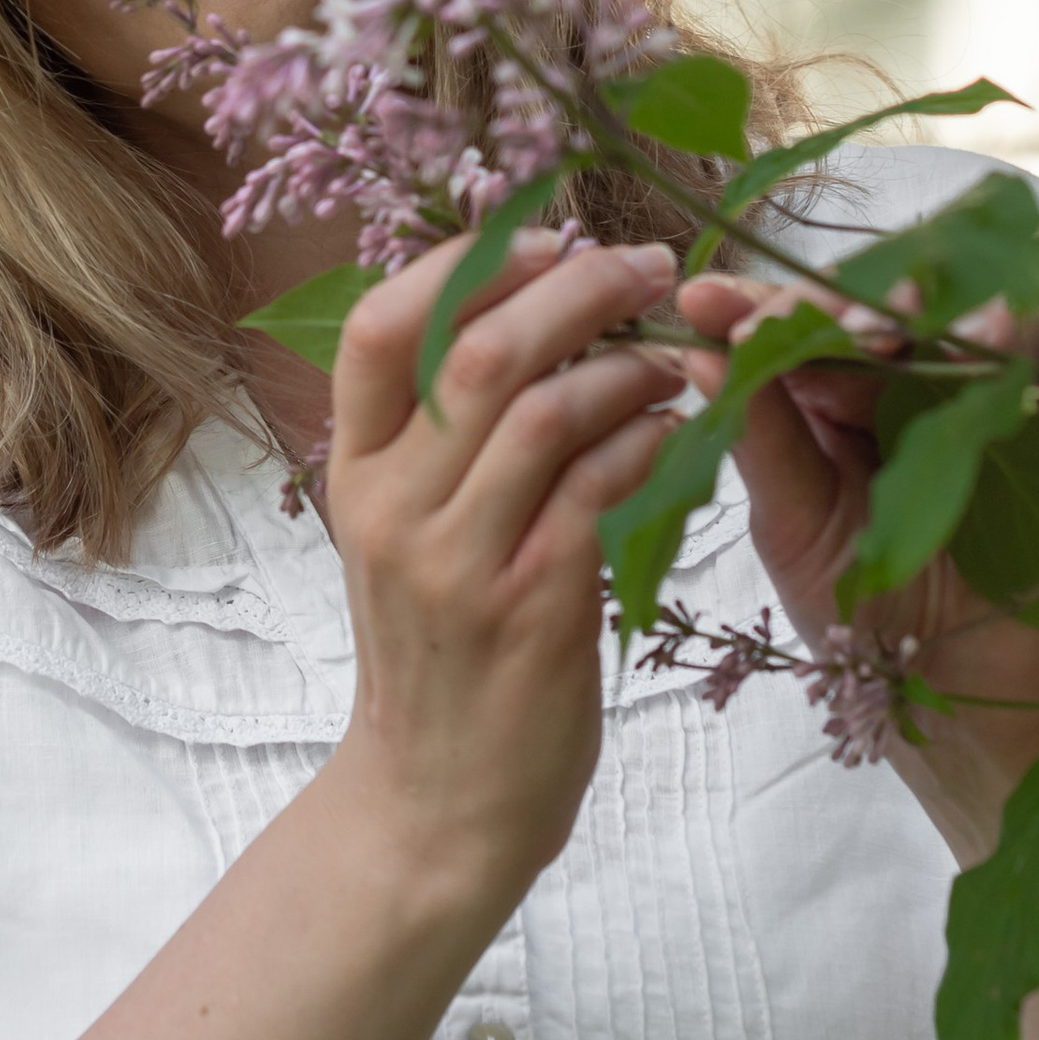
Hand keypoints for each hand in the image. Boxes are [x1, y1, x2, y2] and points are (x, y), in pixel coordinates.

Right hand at [321, 232, 684, 926]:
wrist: (435, 805)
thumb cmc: (436, 654)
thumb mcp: (399, 534)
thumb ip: (435, 436)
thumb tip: (516, 309)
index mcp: (354, 474)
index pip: (380, 327)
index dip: (464, 260)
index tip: (544, 234)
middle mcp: (393, 508)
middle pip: (481, 350)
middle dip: (576, 286)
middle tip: (643, 263)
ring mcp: (461, 561)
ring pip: (553, 410)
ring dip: (632, 364)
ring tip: (674, 357)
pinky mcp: (535, 609)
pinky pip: (606, 489)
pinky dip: (656, 441)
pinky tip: (684, 431)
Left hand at [677, 272, 1038, 856]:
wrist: (962, 695)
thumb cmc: (865, 616)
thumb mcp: (793, 527)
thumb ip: (757, 438)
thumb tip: (697, 352)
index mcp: (820, 400)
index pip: (788, 328)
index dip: (749, 304)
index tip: (702, 300)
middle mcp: (893, 379)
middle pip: (868, 301)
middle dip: (837, 299)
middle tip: (812, 316)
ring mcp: (972, 385)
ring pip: (950, 306)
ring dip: (924, 302)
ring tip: (892, 323)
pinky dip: (1020, 324)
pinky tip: (991, 333)